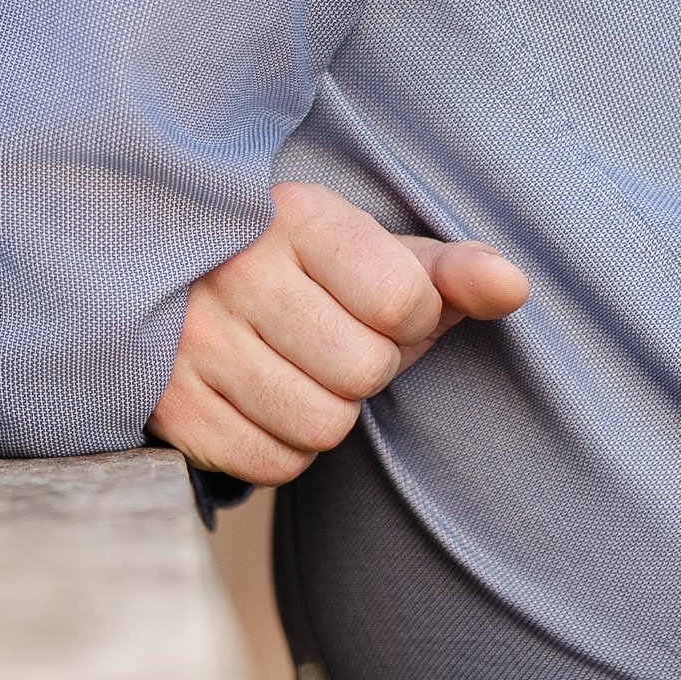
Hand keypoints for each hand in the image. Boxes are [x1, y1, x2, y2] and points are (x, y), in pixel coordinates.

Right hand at [149, 179, 525, 487]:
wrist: (166, 282)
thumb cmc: (295, 271)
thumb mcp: (370, 251)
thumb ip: (449, 270)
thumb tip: (514, 286)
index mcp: (295, 216)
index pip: (405, 301)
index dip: (411, 319)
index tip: (374, 302)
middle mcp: (235, 270)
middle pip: (365, 371)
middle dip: (364, 366)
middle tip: (323, 338)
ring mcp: (192, 338)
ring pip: (323, 424)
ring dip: (324, 410)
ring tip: (291, 367)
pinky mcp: (167, 403)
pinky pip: (270, 463)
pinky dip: (281, 446)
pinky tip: (259, 400)